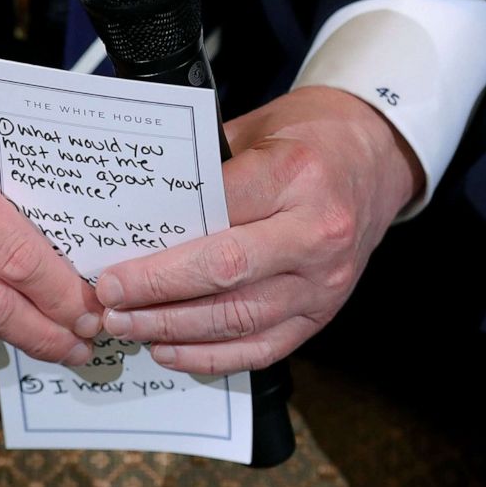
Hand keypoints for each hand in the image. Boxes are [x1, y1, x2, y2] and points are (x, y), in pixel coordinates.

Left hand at [95, 86, 422, 374]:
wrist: (375, 160)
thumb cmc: (306, 139)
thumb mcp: (254, 129)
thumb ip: (204, 171)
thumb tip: (136, 215)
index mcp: (296, 175)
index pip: (216, 214)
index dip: (160, 247)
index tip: (114, 262)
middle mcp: (317, 233)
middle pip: (226, 271)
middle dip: (157, 292)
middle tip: (110, 300)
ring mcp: (324, 282)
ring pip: (239, 317)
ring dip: (174, 329)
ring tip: (127, 326)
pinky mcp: (322, 315)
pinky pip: (262, 348)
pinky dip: (211, 356)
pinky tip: (169, 350)